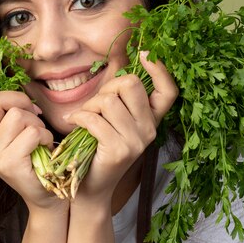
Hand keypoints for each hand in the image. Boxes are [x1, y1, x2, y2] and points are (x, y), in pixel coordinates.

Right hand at [0, 86, 61, 210]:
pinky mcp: (8, 163)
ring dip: (37, 123)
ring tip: (41, 140)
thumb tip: (19, 94)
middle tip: (34, 116)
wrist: (47, 198)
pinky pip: (32, 132)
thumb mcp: (22, 138)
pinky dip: (45, 136)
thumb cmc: (38, 163)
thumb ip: (14, 118)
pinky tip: (45, 149)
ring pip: (16, 115)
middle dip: (20, 100)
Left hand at [64, 51, 177, 201]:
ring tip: (83, 118)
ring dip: (89, 105)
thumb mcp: (116, 122)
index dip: (159, 69)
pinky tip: (74, 122)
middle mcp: (149, 130)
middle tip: (95, 105)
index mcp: (152, 120)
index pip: (169, 91)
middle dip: (107, 88)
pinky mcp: (118, 150)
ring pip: (109, 101)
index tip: (143, 55)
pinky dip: (79, 117)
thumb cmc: (99, 148)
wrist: (91, 188)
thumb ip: (121, 100)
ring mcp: (136, 141)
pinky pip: (94, 119)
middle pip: (130, 85)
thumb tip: (119, 71)